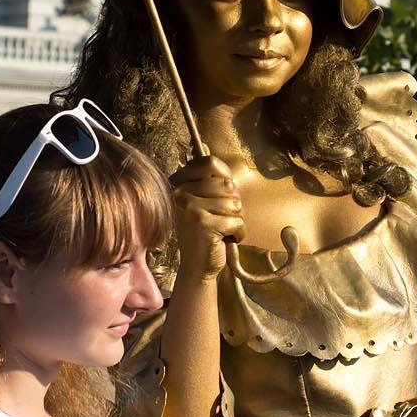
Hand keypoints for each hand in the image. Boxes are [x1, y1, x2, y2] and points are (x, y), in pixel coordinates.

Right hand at [170, 155, 243, 281]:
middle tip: (220, 219)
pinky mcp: (202, 223)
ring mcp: (189, 207)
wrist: (196, 267)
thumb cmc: (205, 233)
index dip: (225, 176)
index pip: (209, 162)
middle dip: (233, 204)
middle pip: (227, 184)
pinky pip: (236, 220)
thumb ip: (210, 178)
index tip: (221, 195)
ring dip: (236, 220)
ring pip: (234, 203)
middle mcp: (180, 193)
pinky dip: (238, 233)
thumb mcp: (203, 201)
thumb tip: (208, 150)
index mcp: (178, 184)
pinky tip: (224, 240)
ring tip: (221, 230)